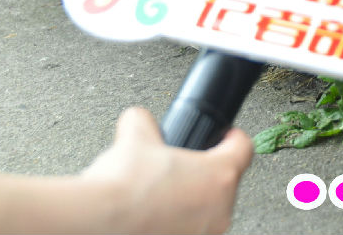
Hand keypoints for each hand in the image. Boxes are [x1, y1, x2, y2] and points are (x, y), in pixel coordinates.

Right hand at [80, 107, 253, 234]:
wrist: (98, 222)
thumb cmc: (124, 188)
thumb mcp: (135, 136)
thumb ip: (144, 121)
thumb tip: (139, 120)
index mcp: (220, 174)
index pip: (243, 148)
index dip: (232, 137)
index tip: (225, 136)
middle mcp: (220, 208)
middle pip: (224, 181)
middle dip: (203, 172)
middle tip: (180, 166)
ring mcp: (205, 232)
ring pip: (207, 208)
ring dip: (191, 199)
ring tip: (162, 192)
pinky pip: (190, 227)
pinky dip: (177, 220)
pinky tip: (155, 213)